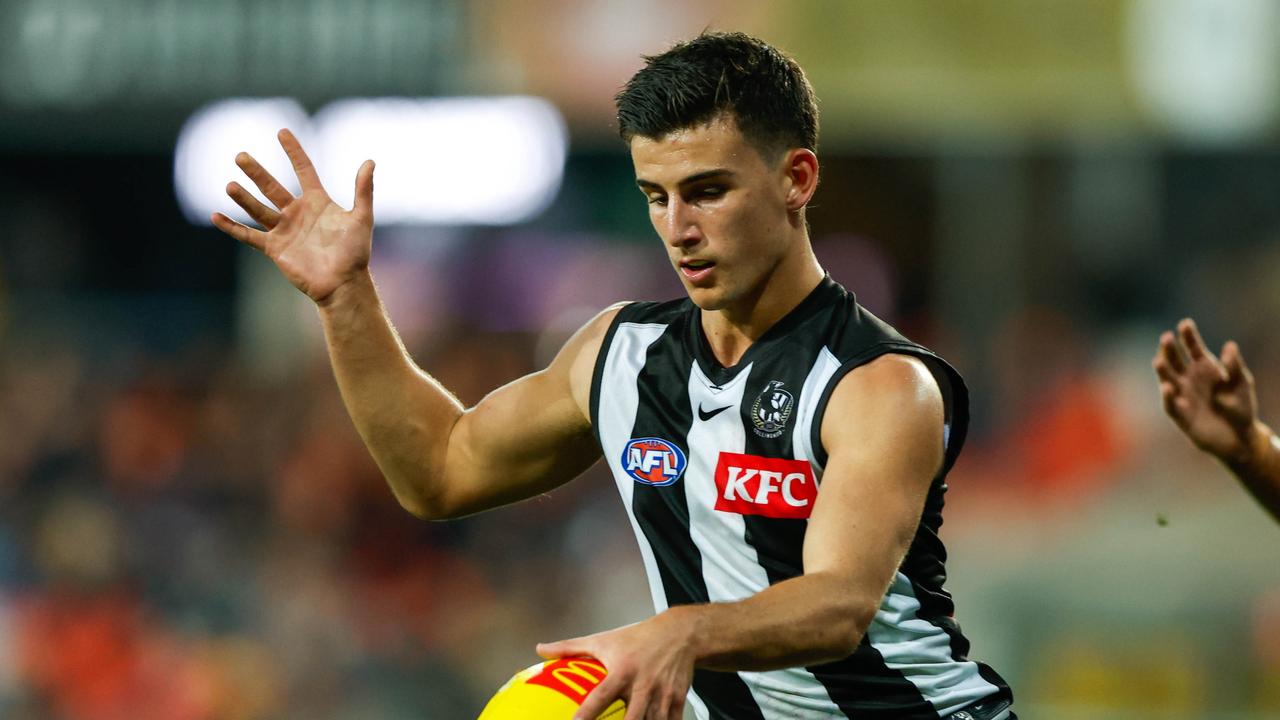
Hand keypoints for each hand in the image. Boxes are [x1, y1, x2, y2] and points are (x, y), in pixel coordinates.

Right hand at [212, 129, 374, 304]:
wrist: (343, 283)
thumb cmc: (356, 253)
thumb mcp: (362, 218)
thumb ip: (363, 190)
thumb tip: (370, 161)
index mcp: (318, 202)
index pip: (304, 169)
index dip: (294, 151)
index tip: (282, 132)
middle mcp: (297, 212)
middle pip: (272, 187)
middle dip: (256, 171)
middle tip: (240, 156)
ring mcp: (284, 230)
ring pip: (258, 209)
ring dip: (243, 198)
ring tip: (230, 185)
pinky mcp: (274, 248)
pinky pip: (249, 235)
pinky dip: (232, 227)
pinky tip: (216, 215)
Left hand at [537, 610, 695, 719]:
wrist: (679, 634)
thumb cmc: (638, 638)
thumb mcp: (603, 640)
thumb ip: (570, 647)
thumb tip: (541, 649)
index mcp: (623, 670)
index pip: (601, 696)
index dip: (587, 714)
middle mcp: (643, 684)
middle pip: (633, 717)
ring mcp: (662, 695)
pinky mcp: (678, 701)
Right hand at [1154, 318, 1259, 463]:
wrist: (1238, 437)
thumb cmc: (1241, 407)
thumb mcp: (1242, 384)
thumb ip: (1234, 366)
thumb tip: (1229, 345)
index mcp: (1204, 368)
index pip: (1193, 348)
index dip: (1188, 336)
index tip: (1185, 324)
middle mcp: (1189, 378)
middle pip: (1175, 360)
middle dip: (1170, 349)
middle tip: (1167, 338)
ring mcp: (1182, 395)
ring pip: (1167, 378)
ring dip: (1162, 370)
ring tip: (1159, 361)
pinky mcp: (1180, 414)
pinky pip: (1171, 404)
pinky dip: (1168, 396)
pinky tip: (1168, 387)